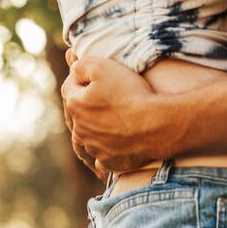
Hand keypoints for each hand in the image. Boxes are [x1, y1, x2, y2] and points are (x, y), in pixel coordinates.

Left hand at [60, 55, 164, 176]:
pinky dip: (104, 153)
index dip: (82, 78)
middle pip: (77, 113)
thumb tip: (73, 68)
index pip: (70, 86)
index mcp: (75, 106)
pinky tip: (110, 149)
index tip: (97, 75)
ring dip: (92, 130)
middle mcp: (80, 130)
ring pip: (87, 138)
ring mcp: (94, 149)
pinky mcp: (110, 162)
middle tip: (101, 97)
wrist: (156, 125)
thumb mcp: (103, 67)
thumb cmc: (130, 94)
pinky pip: (102, 159)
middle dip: (85, 104)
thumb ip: (81, 65)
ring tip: (104, 123)